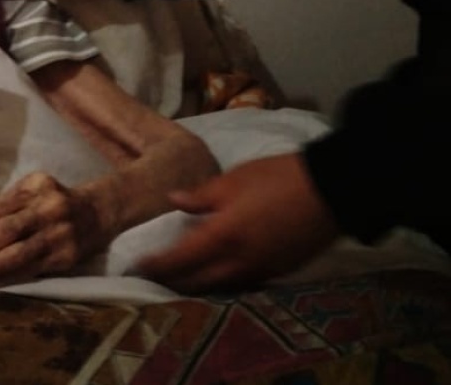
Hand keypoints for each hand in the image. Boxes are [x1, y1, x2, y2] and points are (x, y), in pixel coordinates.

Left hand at [0, 172, 115, 286]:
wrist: (101, 210)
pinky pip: (31, 269)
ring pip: (16, 254)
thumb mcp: (32, 192)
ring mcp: (59, 233)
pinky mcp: (67, 256)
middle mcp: (47, 207)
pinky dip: (6, 277)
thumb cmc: (53, 202)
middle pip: (3, 231)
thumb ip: (4, 208)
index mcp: (33, 186)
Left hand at [134, 153, 338, 293]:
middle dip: (170, 281)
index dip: (155, 265)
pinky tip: (213, 275)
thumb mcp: (232, 180)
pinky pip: (240, 285)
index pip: (179, 260)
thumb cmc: (277, 179)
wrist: (331, 191)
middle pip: (195, 282)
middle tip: (151, 276)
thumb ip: (200, 196)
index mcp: (222, 237)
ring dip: (195, 286)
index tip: (136, 265)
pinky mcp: (278, 273)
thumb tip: (172, 201)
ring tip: (177, 279)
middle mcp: (237, 263)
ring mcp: (260, 271)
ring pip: (218, 288)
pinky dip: (221, 283)